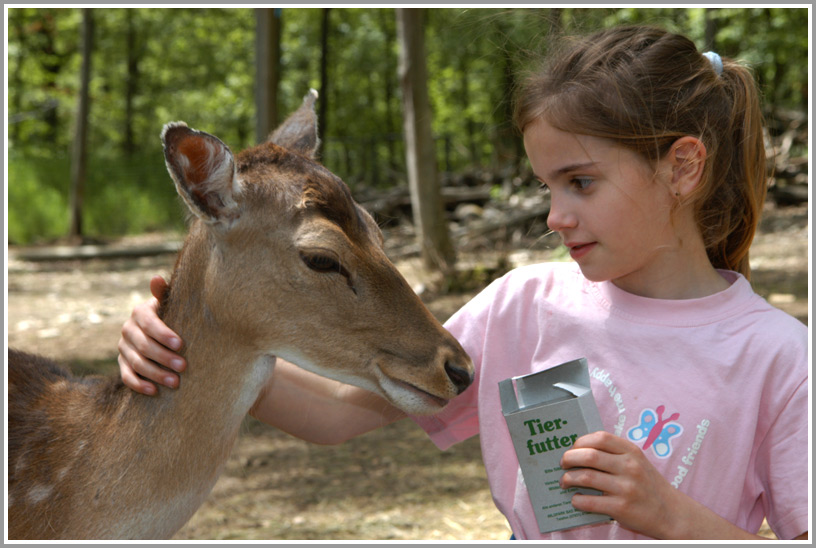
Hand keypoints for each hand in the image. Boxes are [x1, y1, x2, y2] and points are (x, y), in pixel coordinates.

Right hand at [118, 275, 185, 394]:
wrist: (158, 329)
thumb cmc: (170, 313)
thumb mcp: (169, 302)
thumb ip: (164, 293)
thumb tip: (156, 278)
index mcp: (140, 312)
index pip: (149, 323)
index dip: (163, 334)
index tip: (180, 344)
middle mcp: (127, 329)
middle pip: (143, 346)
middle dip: (164, 357)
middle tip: (183, 366)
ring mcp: (123, 348)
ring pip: (136, 363)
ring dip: (156, 374)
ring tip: (176, 382)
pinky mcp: (122, 364)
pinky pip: (126, 376)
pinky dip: (139, 385)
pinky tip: (154, 391)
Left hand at [559, 431, 676, 537]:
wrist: (671, 513)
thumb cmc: (648, 484)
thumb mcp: (637, 461)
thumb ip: (614, 453)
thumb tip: (578, 450)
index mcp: (632, 452)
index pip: (600, 437)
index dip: (581, 441)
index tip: (573, 448)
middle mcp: (630, 467)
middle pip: (589, 456)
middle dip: (569, 458)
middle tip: (563, 464)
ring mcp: (626, 488)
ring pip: (586, 477)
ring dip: (569, 478)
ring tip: (565, 481)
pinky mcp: (621, 508)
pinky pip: (590, 502)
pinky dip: (577, 500)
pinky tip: (576, 499)